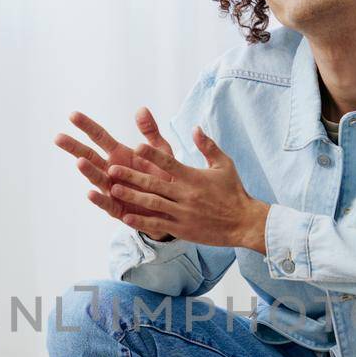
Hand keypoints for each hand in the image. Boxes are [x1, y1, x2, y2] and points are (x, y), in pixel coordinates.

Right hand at [54, 109, 175, 238]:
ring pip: (97, 179)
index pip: (99, 137)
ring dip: (88, 171)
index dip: (87, 126)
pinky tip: (90, 193)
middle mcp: (111, 171)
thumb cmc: (164, 178)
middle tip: (58, 137)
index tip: (72, 115)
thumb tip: (141, 109)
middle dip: (74, 147)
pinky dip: (99, 199)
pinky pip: (107, 204)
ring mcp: (112, 190)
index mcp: (120, 155)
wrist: (174, 206)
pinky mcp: (119, 209)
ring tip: (79, 161)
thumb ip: (150, 132)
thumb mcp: (160, 152)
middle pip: (89, 156)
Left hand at [106, 126, 269, 252]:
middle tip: (111, 169)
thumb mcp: (224, 164)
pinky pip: (158, 224)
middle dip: (131, 175)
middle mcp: (185, 195)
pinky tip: (125, 217)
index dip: (152, 155)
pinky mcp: (182, 229)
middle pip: (154, 183)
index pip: (169, 163)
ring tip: (113, 189)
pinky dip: (141, 221)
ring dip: (131, 196)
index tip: (136, 147)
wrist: (244, 223)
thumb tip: (194, 127)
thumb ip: (207, 146)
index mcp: (193, 177)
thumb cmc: (234, 191)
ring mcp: (182, 213)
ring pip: (152, 203)